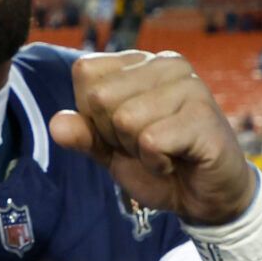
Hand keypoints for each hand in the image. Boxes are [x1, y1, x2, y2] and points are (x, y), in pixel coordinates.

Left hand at [49, 50, 257, 224]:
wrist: (204, 197)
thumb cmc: (159, 164)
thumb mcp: (110, 151)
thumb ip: (83, 135)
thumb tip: (56, 125)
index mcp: (140, 63)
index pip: (85, 72)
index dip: (93, 114)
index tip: (123, 133)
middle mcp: (167, 64)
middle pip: (100, 97)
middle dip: (114, 135)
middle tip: (146, 145)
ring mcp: (189, 86)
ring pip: (125, 120)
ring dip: (137, 151)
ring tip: (164, 152)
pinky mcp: (203, 115)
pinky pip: (151, 141)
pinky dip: (156, 163)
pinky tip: (176, 161)